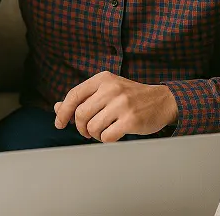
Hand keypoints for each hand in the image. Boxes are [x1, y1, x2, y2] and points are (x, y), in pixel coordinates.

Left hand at [53, 71, 177, 141]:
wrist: (162, 100)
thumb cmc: (130, 96)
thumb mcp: (106, 90)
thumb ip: (83, 98)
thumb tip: (57, 108)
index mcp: (103, 79)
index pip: (74, 95)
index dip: (63, 111)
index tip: (59, 123)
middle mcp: (111, 89)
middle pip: (81, 114)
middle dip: (81, 127)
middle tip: (88, 131)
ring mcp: (122, 104)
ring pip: (92, 127)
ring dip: (94, 135)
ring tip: (103, 131)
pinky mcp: (131, 120)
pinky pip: (106, 136)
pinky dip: (106, 139)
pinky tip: (113, 134)